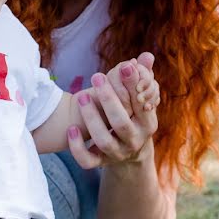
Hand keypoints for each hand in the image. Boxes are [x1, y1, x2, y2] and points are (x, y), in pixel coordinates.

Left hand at [68, 52, 158, 168]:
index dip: (134, 85)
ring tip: (81, 97)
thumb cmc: (134, 117)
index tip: (125, 66)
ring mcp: (118, 153)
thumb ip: (142, 77)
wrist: (130, 151)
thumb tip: (146, 55)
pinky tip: (71, 129)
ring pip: (103, 141)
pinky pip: (88, 161)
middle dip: (109, 99)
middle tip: (96, 76)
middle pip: (121, 123)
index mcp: (147, 123)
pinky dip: (78, 147)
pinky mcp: (101, 163)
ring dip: (91, 119)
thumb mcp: (142, 100)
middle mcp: (135, 140)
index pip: (141, 103)